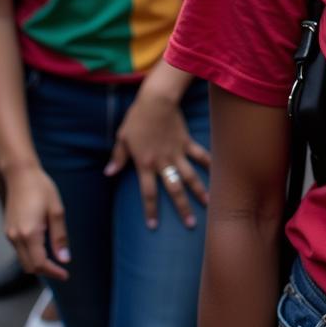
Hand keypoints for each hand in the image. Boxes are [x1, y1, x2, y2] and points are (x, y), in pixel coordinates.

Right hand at [4, 164, 69, 280]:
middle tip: (62, 268)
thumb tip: (65, 258)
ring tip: (55, 257)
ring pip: (23, 260)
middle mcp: (16, 238)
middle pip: (30, 266)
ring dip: (38, 262)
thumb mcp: (57, 211)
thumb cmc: (42, 189)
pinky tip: (44, 245)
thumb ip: (60, 236)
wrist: (21, 176)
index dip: (53, 272)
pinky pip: (20, 250)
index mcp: (29, 234)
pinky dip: (31, 253)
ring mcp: (10, 235)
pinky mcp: (8, 231)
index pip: (40, 264)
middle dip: (46, 270)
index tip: (66, 274)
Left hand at [104, 87, 209, 229]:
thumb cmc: (137, 119)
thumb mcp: (122, 138)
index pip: (148, 193)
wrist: (157, 100)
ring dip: (199, 191)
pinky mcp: (186, 142)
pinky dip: (208, 163)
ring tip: (208, 204)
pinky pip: (199, 155)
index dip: (151, 210)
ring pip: (190, 176)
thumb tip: (109, 173)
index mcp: (145, 164)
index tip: (154, 226)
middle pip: (174, 190)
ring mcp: (177, 152)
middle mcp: (163, 162)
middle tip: (191, 224)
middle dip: (182, 208)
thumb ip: (118, 158)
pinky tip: (217, 172)